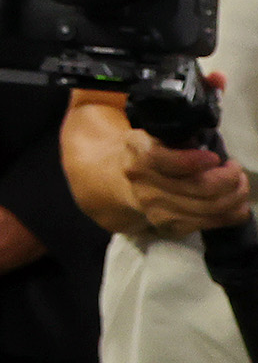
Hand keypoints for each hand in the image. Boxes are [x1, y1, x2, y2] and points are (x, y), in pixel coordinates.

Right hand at [121, 132, 252, 236]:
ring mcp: (157, 212)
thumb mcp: (153, 135)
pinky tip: (238, 204)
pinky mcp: (172, 227)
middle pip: (200, 187)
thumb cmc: (148, 153)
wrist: (123, 184)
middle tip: (236, 169)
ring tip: (240, 184)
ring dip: (236, 195)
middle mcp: (146, 188)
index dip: (196, 161)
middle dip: (229, 178)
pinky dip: (232, 214)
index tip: (215, 157)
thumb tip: (203, 145)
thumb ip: (175, 138)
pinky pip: (211, 223)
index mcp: (140, 157)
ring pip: (211, 207)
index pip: (169, 162)